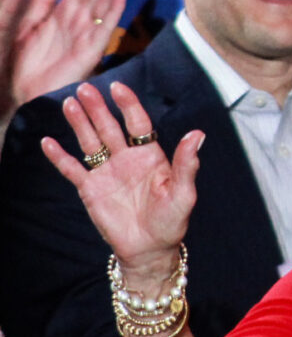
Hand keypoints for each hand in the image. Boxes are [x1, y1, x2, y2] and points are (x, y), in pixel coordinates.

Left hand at [0, 0, 132, 120]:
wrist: (22, 100)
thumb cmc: (25, 68)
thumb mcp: (25, 27)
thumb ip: (40, 3)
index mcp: (65, 14)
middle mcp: (79, 21)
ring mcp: (87, 35)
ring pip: (104, 0)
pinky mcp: (88, 53)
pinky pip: (102, 28)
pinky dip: (112, 9)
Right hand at [41, 81, 201, 276]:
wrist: (150, 249)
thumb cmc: (171, 221)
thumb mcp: (183, 193)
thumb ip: (187, 164)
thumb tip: (198, 134)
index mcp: (150, 155)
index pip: (137, 123)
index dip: (128, 105)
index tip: (118, 87)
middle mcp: (126, 158)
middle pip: (109, 127)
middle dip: (98, 108)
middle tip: (85, 89)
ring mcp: (107, 172)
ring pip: (90, 142)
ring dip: (79, 123)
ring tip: (69, 103)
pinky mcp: (90, 189)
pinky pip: (72, 169)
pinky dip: (60, 157)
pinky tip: (48, 142)